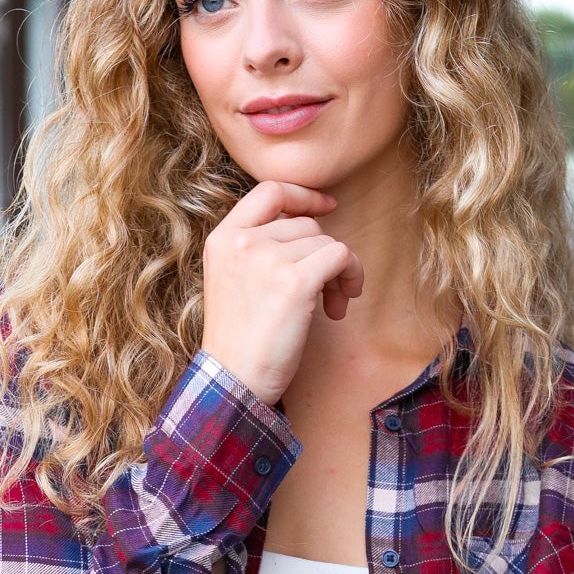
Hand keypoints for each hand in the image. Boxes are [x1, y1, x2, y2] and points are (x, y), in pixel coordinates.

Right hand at [200, 179, 363, 404]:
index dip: (304, 195)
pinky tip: (339, 306)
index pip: (270, 191)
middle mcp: (242, 242)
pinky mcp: (295, 282)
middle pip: (305, 224)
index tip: (327, 207)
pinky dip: (350, 277)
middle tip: (325, 291)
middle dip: (322, 253)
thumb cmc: (239, 341)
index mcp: (222, 238)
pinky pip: (341, 256)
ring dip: (337, 273)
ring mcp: (267, 259)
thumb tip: (310, 225)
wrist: (233, 381)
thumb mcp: (233, 281)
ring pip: (325, 242)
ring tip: (329, 307)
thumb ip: (257, 249)